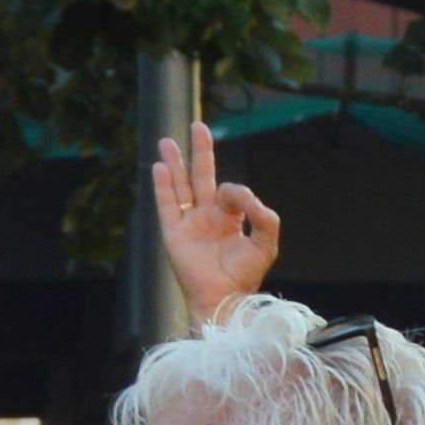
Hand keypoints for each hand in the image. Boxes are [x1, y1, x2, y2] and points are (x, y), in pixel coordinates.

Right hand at [151, 118, 280, 315]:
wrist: (224, 298)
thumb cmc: (245, 276)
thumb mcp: (265, 243)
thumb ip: (265, 217)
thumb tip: (250, 197)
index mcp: (228, 218)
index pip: (229, 191)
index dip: (237, 192)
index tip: (245, 204)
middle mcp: (207, 217)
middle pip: (201, 176)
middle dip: (201, 152)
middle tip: (198, 126)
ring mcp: (188, 224)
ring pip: (180, 186)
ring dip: (175, 163)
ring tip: (167, 140)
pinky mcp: (174, 234)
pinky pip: (166, 205)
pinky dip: (162, 186)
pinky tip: (159, 167)